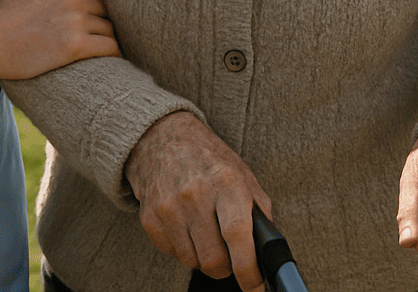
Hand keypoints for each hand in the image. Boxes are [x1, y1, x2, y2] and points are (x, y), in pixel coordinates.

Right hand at [0, 0, 118, 78]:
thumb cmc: (4, 11)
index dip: (91, 7)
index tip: (86, 20)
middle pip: (105, 10)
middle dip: (101, 22)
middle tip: (95, 37)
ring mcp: (76, 22)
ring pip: (109, 29)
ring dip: (106, 39)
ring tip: (101, 50)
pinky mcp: (76, 46)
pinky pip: (109, 47)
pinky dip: (112, 53)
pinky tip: (108, 59)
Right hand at [125, 111, 271, 291]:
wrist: (162, 138)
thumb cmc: (208, 159)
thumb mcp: (242, 174)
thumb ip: (258, 210)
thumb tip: (268, 251)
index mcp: (226, 181)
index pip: (237, 235)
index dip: (248, 270)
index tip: (255, 286)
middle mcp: (195, 194)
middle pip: (214, 260)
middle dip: (227, 267)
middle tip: (230, 256)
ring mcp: (168, 206)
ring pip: (192, 262)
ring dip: (204, 257)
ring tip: (206, 232)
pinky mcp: (149, 217)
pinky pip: (172, 253)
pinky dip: (183, 247)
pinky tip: (186, 225)